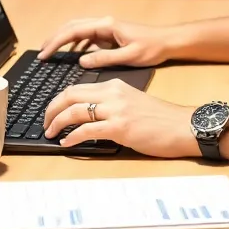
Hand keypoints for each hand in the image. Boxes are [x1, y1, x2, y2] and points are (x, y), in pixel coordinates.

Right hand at [36, 16, 177, 68]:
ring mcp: (106, 28)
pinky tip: (72, 55)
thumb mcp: (129, 56)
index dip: (56, 42)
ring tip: (50, 53)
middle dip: (54, 38)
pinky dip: (75, 44)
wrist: (168, 41)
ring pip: (78, 30)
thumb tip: (81, 61)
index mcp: (106, 26)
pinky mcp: (109, 35)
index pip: (74, 31)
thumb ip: (104, 58)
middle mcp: (104, 23)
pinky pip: (87, 37)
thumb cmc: (152, 47)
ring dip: (63, 40)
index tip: (44, 53)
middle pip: (71, 27)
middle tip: (41, 52)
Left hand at [43, 79, 198, 157]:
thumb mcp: (132, 102)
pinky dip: (72, 136)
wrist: (183, 126)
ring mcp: (116, 109)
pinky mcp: (120, 127)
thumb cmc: (161, 119)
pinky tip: (67, 143)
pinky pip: (87, 130)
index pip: (76, 88)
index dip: (58, 100)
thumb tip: (87, 118)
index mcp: (114, 85)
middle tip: (45, 123)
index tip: (51, 112)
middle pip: (69, 95)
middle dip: (51, 109)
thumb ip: (110, 105)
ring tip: (51, 133)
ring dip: (57, 122)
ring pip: (74, 110)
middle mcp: (112, 93)